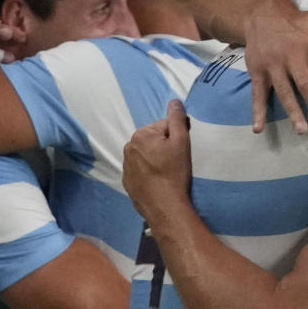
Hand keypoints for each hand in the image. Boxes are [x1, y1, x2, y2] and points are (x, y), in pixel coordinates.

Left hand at [123, 100, 192, 222]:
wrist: (165, 207)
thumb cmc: (174, 173)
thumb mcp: (181, 142)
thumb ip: (177, 119)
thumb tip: (174, 101)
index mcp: (141, 135)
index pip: (164, 126)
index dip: (176, 137)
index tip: (181, 151)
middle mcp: (128, 147)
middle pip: (153, 140)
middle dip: (164, 147)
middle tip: (176, 162)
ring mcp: (126, 166)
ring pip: (146, 155)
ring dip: (156, 159)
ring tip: (168, 173)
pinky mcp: (127, 182)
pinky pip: (140, 170)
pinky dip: (149, 173)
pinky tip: (159, 181)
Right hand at [245, 7, 307, 134]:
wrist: (262, 15)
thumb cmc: (298, 23)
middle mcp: (292, 57)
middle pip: (306, 84)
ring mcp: (273, 66)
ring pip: (284, 92)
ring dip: (293, 112)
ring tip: (302, 130)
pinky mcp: (257, 72)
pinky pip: (258, 94)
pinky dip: (257, 111)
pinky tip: (259, 128)